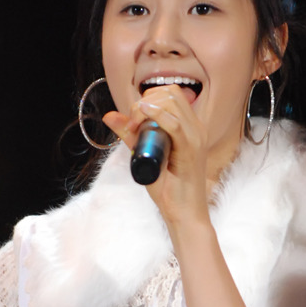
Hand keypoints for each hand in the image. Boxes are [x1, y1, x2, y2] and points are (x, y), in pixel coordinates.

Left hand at [103, 85, 208, 226]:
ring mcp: (195, 137)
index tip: (133, 121)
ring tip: (135, 128)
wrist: (184, 213)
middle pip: (171, 93)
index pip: (171, 94)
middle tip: (132, 125)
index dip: (148, 98)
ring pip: (172, 102)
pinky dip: (157, 115)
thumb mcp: (144, 154)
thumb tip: (109, 115)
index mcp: (190, 126)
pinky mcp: (191, 150)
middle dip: (145, 101)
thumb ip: (130, 135)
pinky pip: (175, 124)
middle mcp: (196, 128)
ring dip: (147, 108)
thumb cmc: (169, 187)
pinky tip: (144, 115)